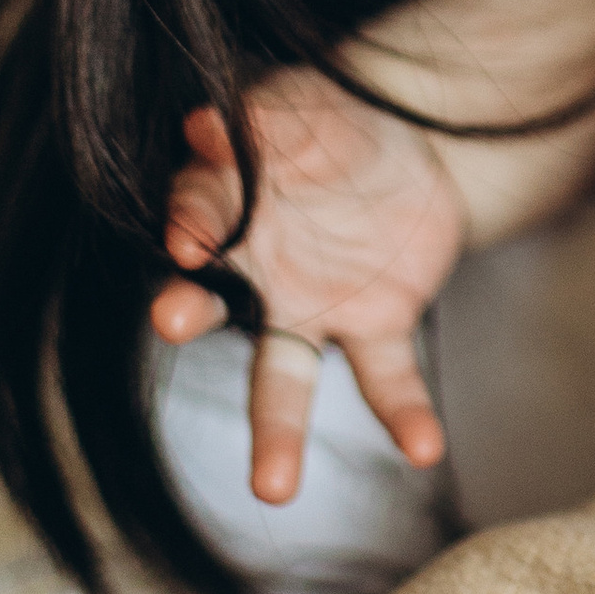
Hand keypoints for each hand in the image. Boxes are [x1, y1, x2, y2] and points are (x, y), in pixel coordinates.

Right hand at [150, 73, 463, 502]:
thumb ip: (258, 118)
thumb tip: (208, 123)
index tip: (187, 238)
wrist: (414, 149)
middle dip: (190, 314)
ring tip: (273, 489)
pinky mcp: (376, 329)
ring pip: (282, 380)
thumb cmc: (331, 124)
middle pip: (214, 307)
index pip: (197, 217)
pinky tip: (424, 449)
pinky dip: (403, 415)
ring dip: (276, 433)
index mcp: (228, 211)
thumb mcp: (300, 104)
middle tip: (170, 322)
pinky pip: (385, 379)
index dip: (191, 222)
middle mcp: (255, 276)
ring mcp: (311, 312)